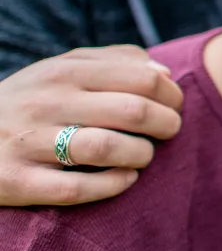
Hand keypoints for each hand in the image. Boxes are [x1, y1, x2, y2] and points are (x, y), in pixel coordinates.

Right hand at [0, 46, 183, 206]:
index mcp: (63, 72)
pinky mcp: (17, 181)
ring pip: (107, 148)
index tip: (175, 107)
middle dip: (166, 124)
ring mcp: (29, 142)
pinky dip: (113, 184)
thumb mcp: (60, 70)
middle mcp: (45, 103)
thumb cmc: (29, 103)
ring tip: (144, 155)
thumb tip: (163, 71)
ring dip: (141, 155)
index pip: (142, 78)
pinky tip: (125, 179)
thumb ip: (112, 62)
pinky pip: (78, 188)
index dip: (171, 95)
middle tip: (170, 132)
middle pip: (133, 111)